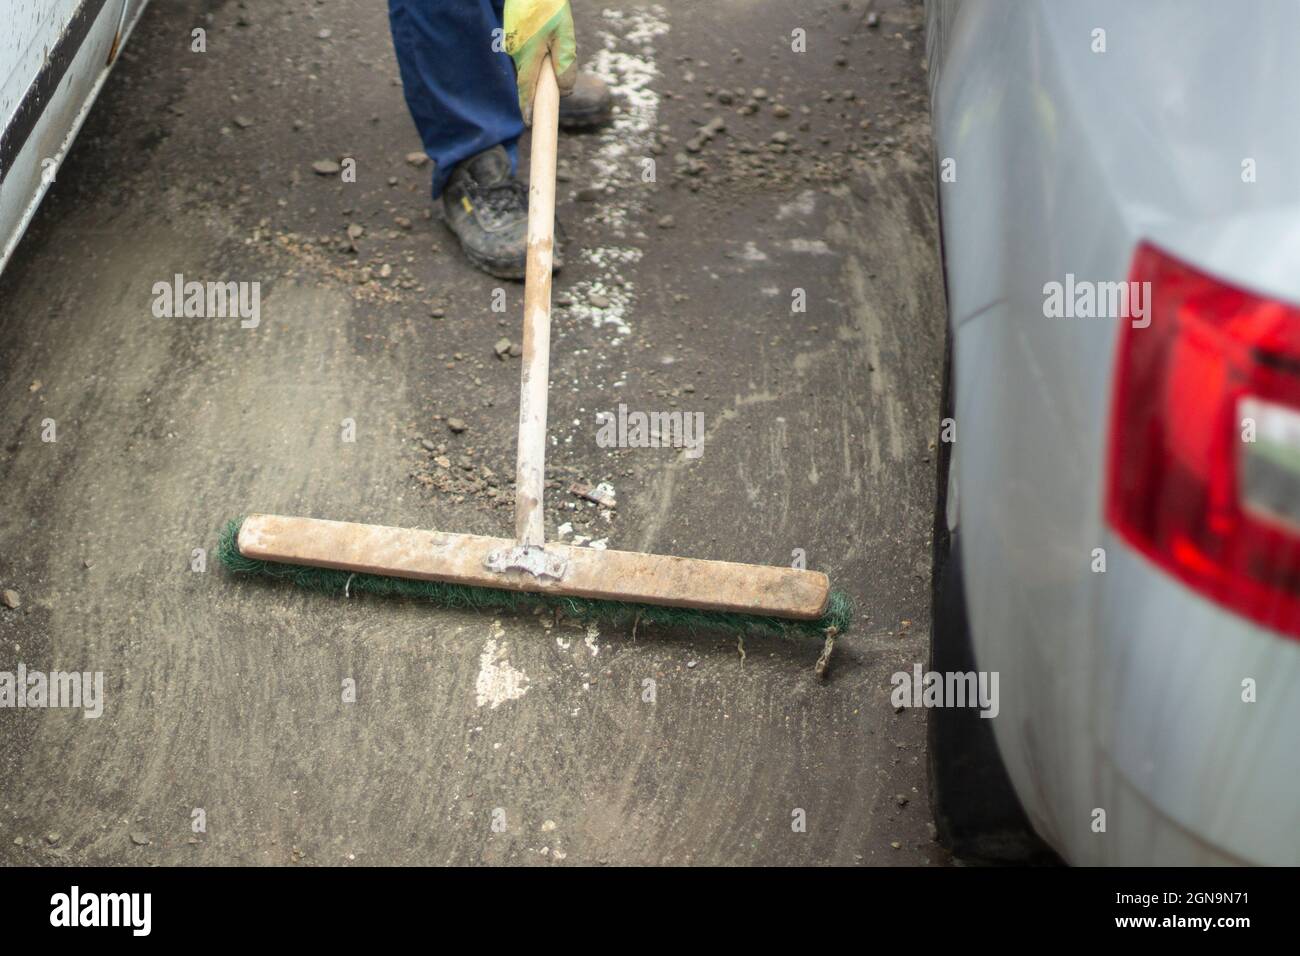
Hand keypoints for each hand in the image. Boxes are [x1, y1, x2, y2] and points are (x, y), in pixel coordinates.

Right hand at [504, 0, 576, 124]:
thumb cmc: (548, 6)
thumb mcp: (565, 34)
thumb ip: (565, 64)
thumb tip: (565, 89)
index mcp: (527, 55)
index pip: (526, 89)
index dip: (528, 107)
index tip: (529, 123)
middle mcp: (515, 52)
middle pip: (531, 75)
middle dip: (544, 74)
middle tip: (557, 49)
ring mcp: (511, 42)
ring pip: (530, 61)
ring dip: (543, 56)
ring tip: (552, 31)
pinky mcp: (511, 34)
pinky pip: (526, 49)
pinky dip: (537, 46)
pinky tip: (544, 28)